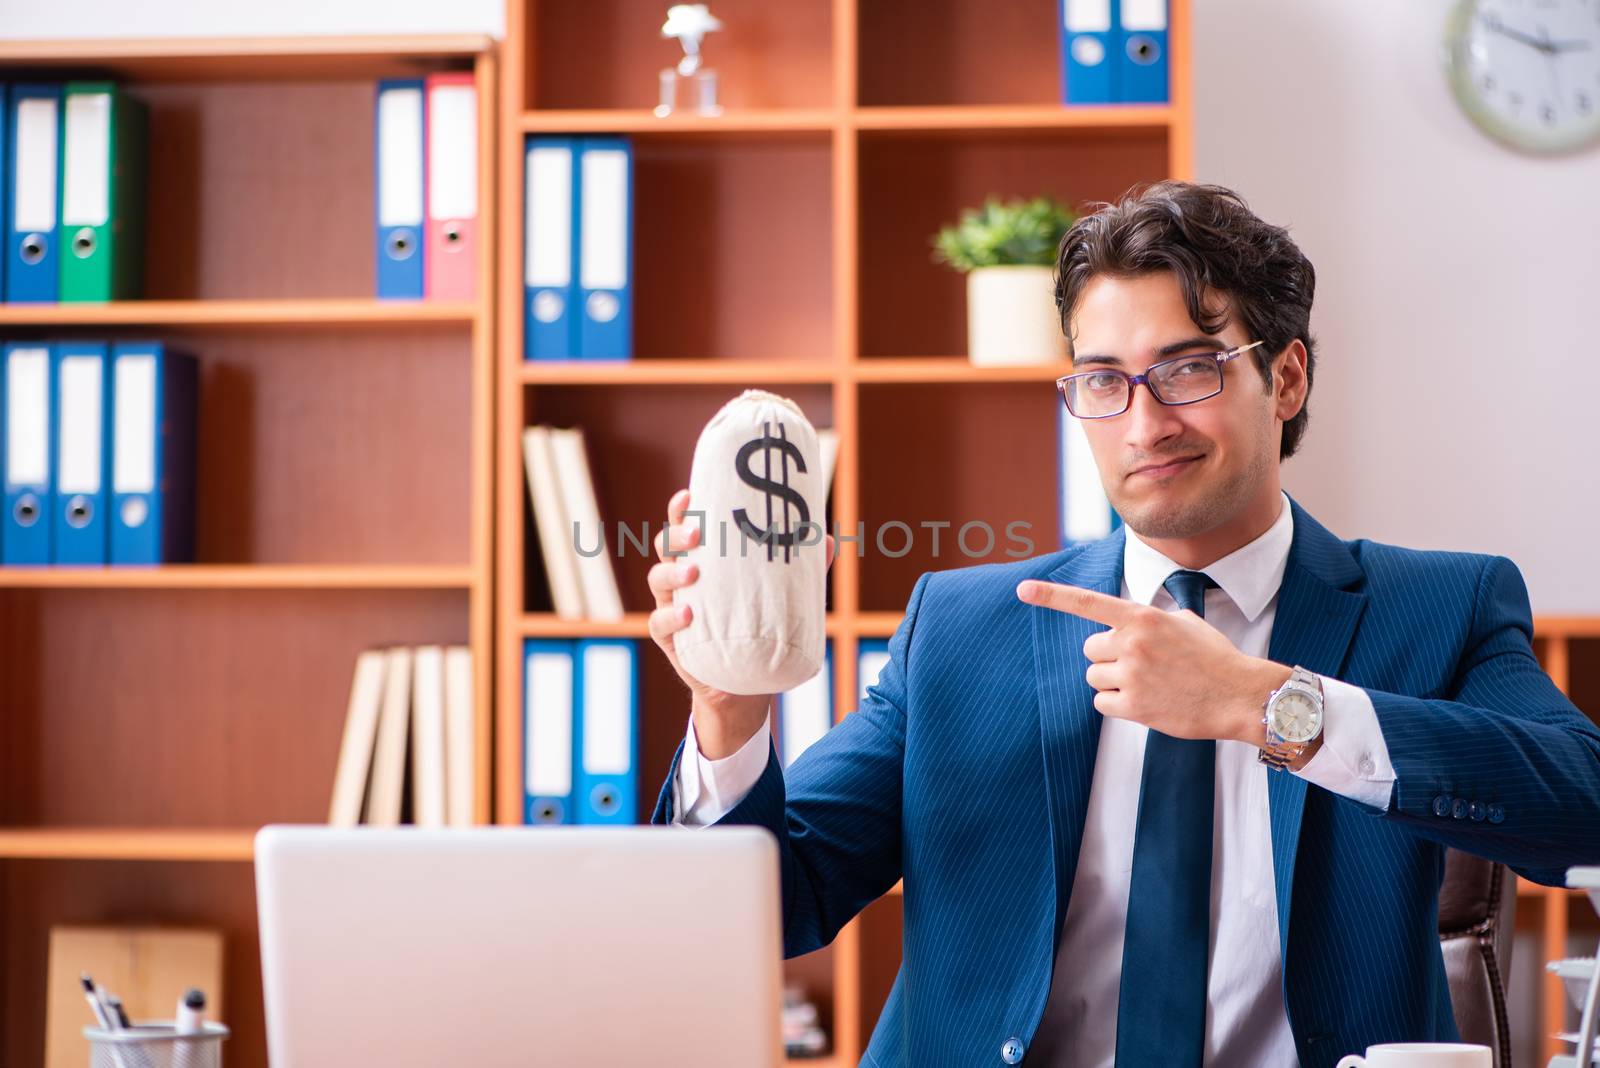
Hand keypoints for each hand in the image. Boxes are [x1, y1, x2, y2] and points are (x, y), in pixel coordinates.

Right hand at [648, 488, 837, 759]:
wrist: (745, 686)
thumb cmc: (761, 627)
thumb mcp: (783, 597)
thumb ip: (802, 571)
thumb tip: (829, 540)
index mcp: (704, 561)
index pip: (686, 527)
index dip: (682, 510)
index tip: (689, 495)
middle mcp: (682, 579)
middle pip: (665, 547)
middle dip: (676, 535)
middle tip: (697, 535)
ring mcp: (672, 607)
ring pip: (657, 580)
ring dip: (672, 572)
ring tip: (693, 573)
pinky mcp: (672, 640)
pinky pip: (659, 624)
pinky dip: (669, 617)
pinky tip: (687, 615)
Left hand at [1016, 579, 1289, 744]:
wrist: (1240, 695)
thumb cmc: (1215, 658)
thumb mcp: (1183, 622)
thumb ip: (1149, 619)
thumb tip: (1129, 622)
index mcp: (1143, 617)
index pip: (1088, 603)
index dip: (1052, 596)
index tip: (1023, 590)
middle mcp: (1132, 643)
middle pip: (1090, 649)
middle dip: (1108, 656)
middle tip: (1140, 664)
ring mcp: (1132, 675)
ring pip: (1094, 677)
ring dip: (1112, 681)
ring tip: (1147, 684)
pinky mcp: (1134, 706)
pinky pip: (1102, 703)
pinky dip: (1117, 705)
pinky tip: (1145, 702)